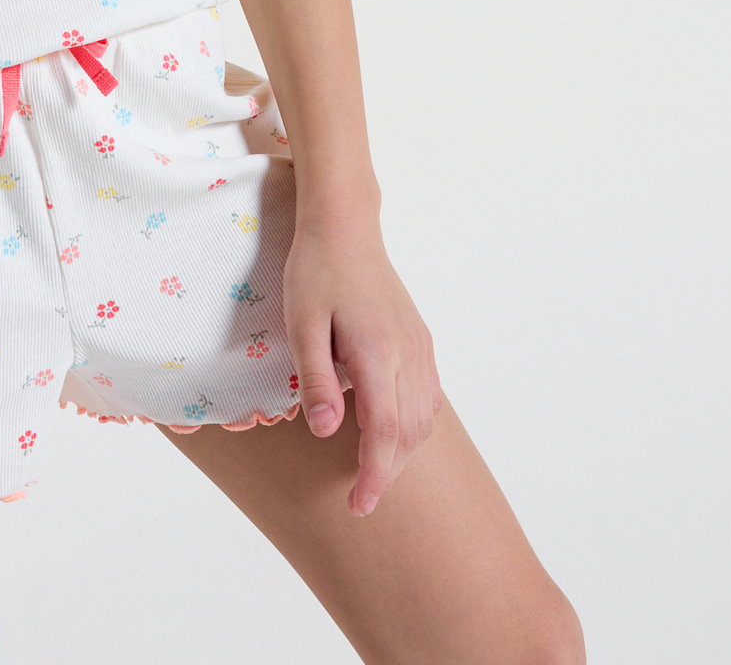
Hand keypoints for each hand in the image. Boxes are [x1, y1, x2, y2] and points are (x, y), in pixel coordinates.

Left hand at [283, 218, 440, 516]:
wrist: (345, 224)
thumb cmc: (316, 269)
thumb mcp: (301, 322)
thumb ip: (317, 378)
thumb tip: (327, 432)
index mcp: (378, 352)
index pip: (384, 434)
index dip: (373, 477)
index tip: (358, 506)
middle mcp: (408, 354)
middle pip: (409, 434)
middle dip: (387, 474)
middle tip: (360, 500)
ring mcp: (419, 347)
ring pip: (424, 419)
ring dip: (402, 454)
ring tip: (373, 473)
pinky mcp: (420, 340)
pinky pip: (428, 397)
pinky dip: (414, 427)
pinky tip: (395, 434)